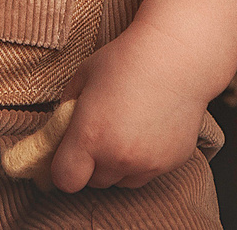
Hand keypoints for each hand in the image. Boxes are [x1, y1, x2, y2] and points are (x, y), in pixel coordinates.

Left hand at [43, 26, 212, 191]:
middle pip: (94, 182)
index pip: (66, 180)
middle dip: (92, 163)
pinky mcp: (171, 162)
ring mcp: (147, 163)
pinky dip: (144, 159)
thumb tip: (60, 134)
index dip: (63, 168)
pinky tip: (148, 128)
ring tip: (126, 129)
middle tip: (101, 132)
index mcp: (89, 136)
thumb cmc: (126, 60)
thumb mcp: (82, 78)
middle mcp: (118, 157)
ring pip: (122, 180)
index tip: (68, 154)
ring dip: (118, 164)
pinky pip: (148, 172)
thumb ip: (65, 112)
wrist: (177, 55)